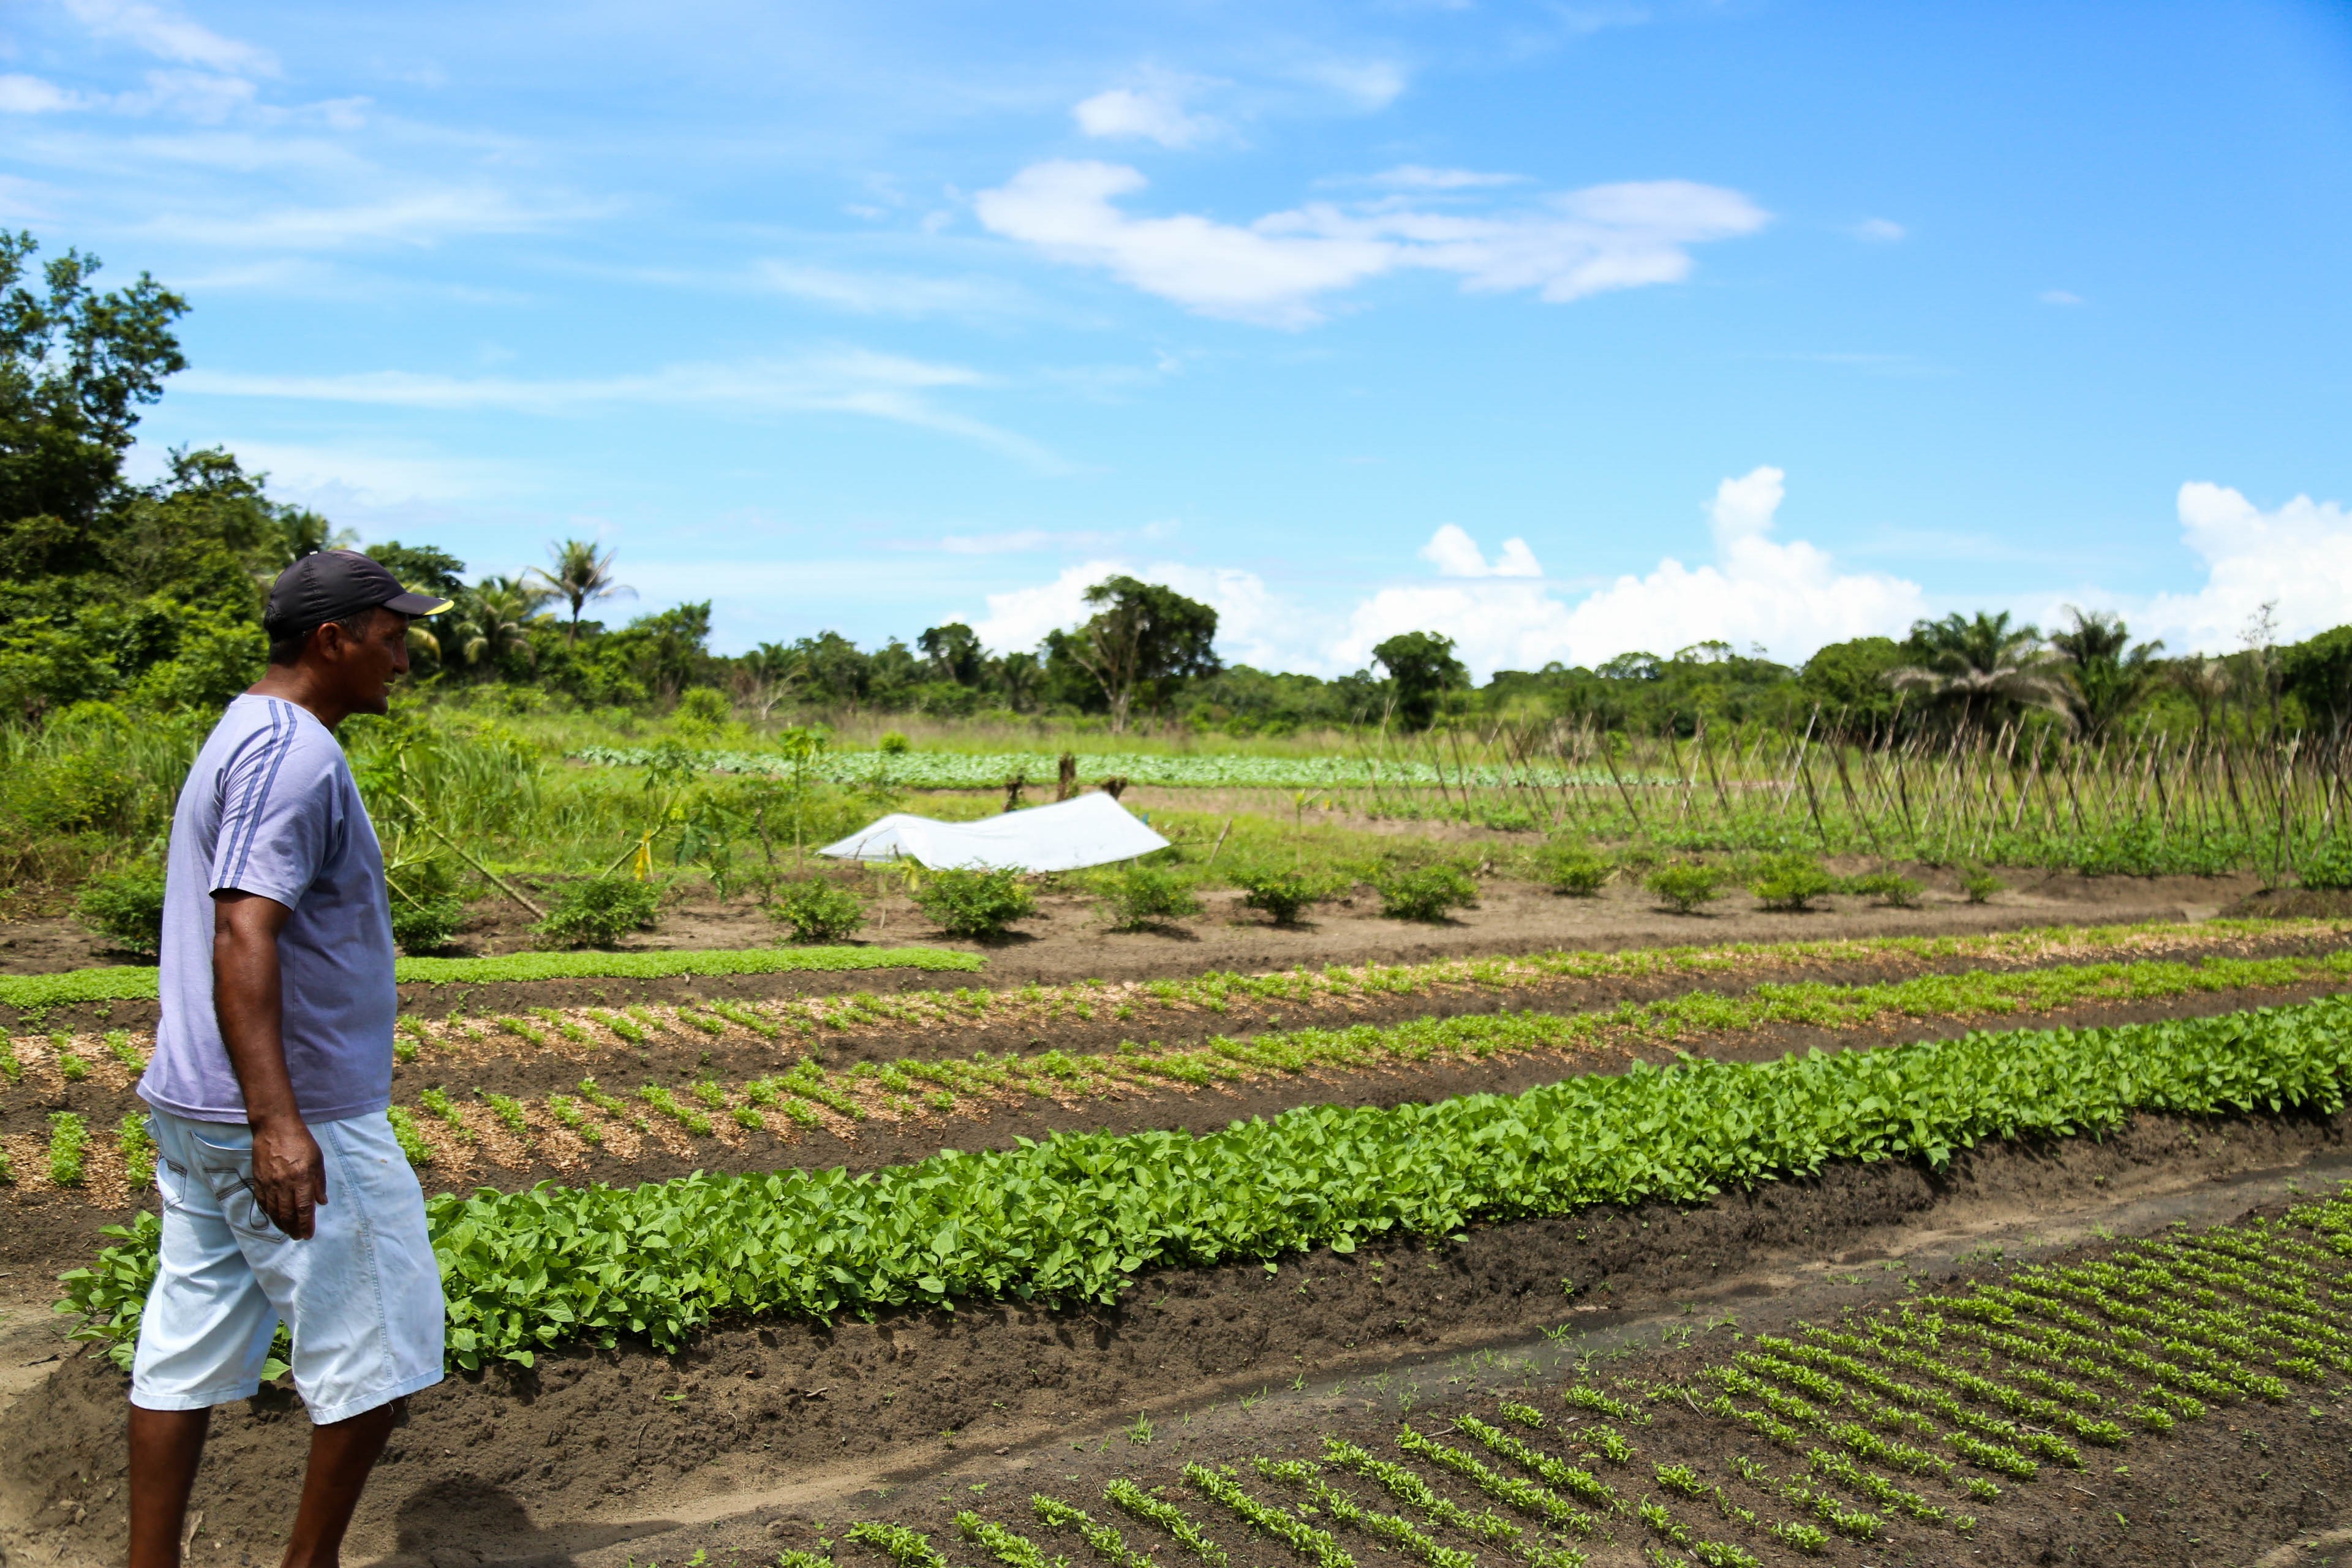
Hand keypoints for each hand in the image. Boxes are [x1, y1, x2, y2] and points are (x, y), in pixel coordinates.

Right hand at [250, 1114, 326, 1238]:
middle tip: (298, 1237)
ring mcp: (269, 1183)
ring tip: (288, 1232)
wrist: (274, 1128)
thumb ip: (319, 1182)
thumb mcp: (317, 1159)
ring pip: (274, 1211)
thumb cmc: (301, 1142)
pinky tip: (274, 1219)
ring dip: (281, 1224)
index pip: (303, 1208)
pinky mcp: (258, 1180)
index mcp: (302, 1178)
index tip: (308, 1235)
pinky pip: (263, 1203)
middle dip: (294, 1229)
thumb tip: (321, 1202)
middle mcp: (284, 1184)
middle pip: (288, 1214)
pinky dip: (269, 1214)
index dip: (306, 1224)